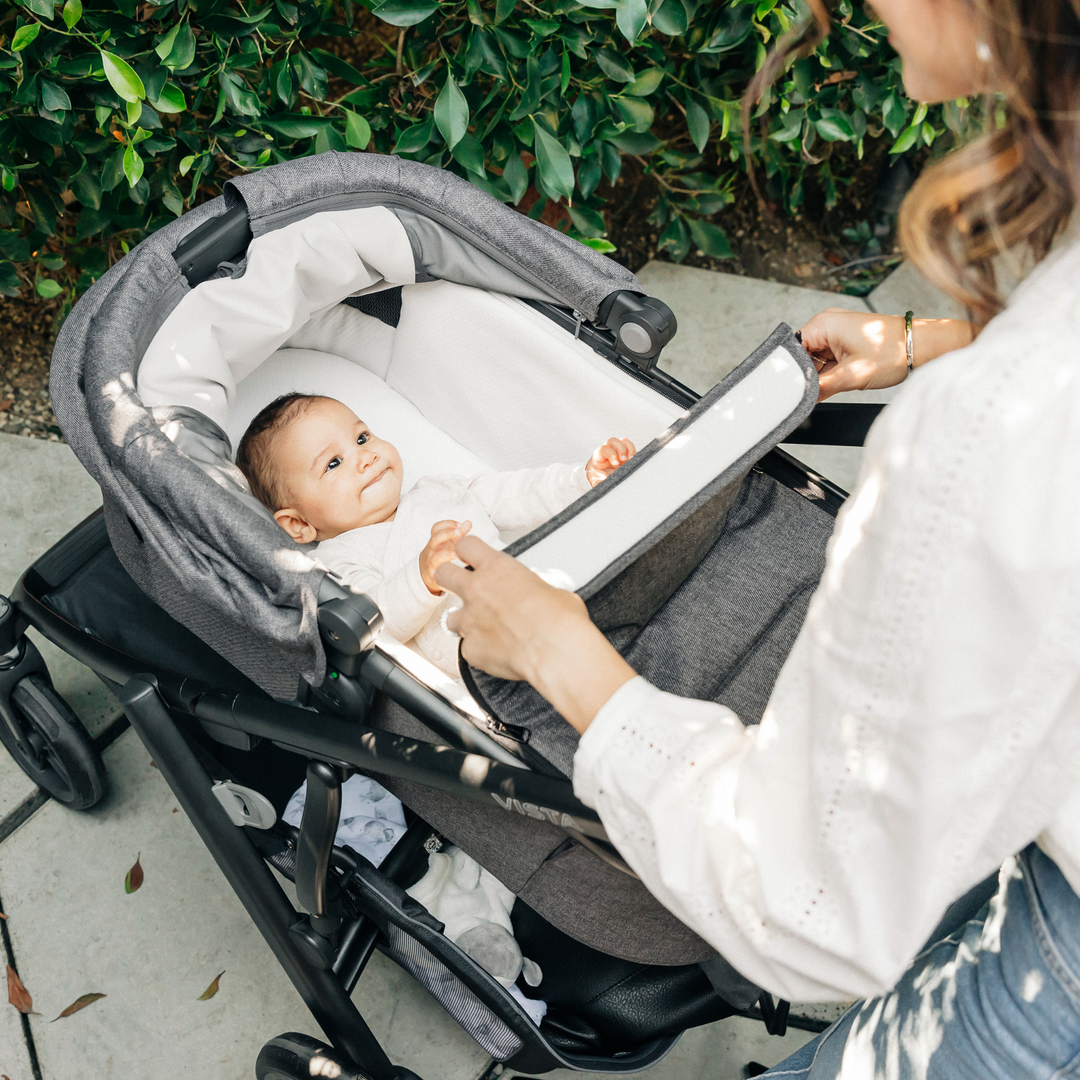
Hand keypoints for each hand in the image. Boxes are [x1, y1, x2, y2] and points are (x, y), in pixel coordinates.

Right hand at [419, 519, 470, 594]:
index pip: (436, 528)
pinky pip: (439, 571)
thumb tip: (468, 523)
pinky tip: (457, 566)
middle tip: (460, 531)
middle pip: (435, 538)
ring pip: (436, 556)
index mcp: (436, 540)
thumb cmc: (441, 555)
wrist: (427, 574)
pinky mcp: (434, 575)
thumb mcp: (449, 543)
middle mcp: (432, 550)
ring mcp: (432, 562)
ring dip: (448, 553)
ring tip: (458, 551)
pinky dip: (448, 568)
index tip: (460, 524)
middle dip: (447, 533)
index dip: (447, 524)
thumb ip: (459, 533)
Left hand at [437, 536, 635, 732]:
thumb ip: (533, 589)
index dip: (467, 551)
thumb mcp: (552, 590)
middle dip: (450, 580)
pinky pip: (468, 647)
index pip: (466, 546)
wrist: (556, 652)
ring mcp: (470, 621)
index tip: (470, 557)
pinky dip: (479, 649)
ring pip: (449, 617)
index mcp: (497, 568)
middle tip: (463, 587)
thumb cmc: (560, 620)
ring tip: (485, 629)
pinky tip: (498, 652)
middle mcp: (477, 590)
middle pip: (443, 574)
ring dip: (464, 621)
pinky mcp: (471, 649)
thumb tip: (541, 597)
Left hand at [586, 437, 635, 485]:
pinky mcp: (627, 455)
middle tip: (624, 459)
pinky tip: (636, 460)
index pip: (603, 449)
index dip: (611, 454)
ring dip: (629, 448)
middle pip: (612, 441)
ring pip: (623, 442)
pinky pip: (632, 448)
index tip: (616, 463)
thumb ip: (600, 482)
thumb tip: (606, 479)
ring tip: (631, 459)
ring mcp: (618, 453)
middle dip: (620, 448)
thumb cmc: (600, 483)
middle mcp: (608, 453)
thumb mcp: (598, 484)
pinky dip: (635, 452)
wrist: (606, 486)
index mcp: (598, 458)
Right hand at [799, 309, 973, 400]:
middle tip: (816, 391)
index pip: (792, 350)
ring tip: (836, 383)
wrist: (922, 346)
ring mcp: (837, 332)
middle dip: (808, 375)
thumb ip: (820, 389)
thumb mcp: (851, 376)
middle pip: (802, 355)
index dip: (792, 372)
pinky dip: (831, 372)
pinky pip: (828, 359)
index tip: (794, 390)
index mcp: (824, 324)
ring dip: (821, 375)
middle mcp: (828, 324)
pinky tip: (839, 381)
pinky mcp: (846, 340)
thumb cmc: (893, 352)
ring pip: (815, 359)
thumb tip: (802, 399)